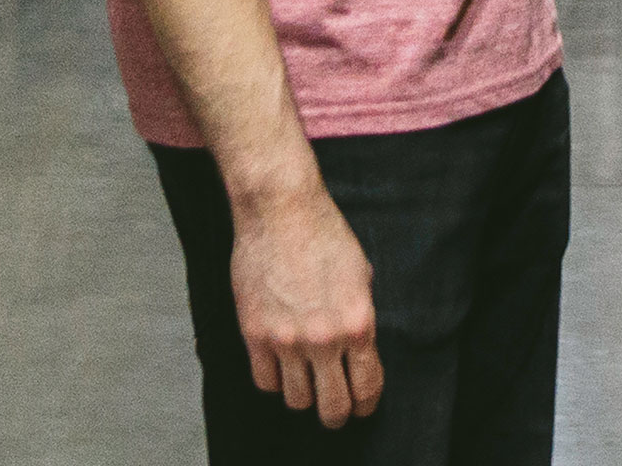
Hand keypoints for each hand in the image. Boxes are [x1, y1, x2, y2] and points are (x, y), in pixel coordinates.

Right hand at [230, 174, 382, 427]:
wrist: (281, 208)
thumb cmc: (324, 233)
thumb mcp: (360, 275)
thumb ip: (359, 317)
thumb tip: (357, 349)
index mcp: (358, 324)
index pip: (367, 389)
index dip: (365, 405)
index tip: (361, 405)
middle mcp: (324, 339)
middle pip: (332, 408)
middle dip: (337, 414)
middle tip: (334, 407)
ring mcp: (287, 339)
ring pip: (297, 401)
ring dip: (304, 395)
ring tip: (305, 381)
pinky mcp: (255, 333)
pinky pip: (265, 382)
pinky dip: (275, 380)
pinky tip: (280, 366)